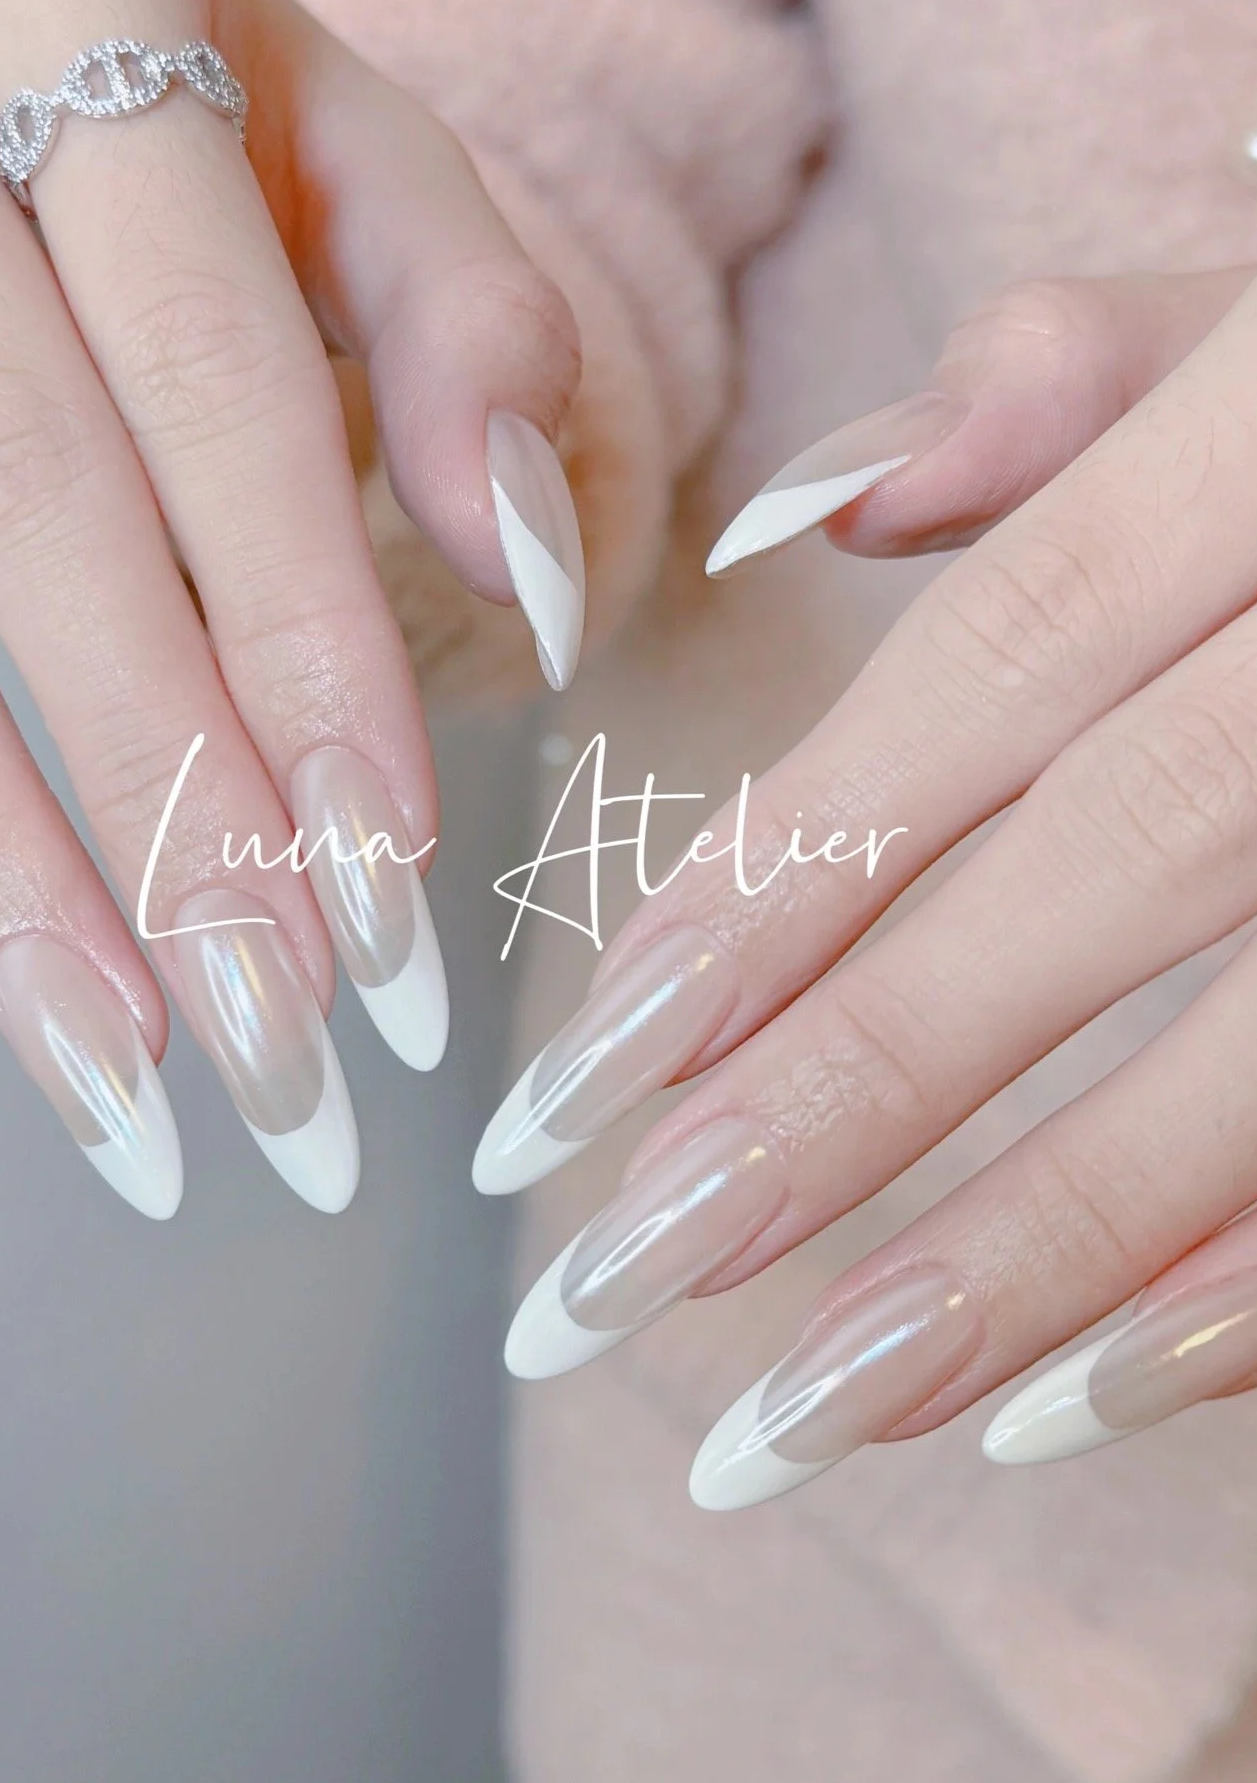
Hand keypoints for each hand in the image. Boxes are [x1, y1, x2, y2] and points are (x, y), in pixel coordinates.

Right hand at [0, 0, 584, 1216]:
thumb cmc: (114, 2)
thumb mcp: (312, 92)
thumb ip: (449, 295)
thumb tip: (527, 568)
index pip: (207, 364)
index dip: (297, 631)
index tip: (383, 870)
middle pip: (17, 491)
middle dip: (157, 795)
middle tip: (280, 1039)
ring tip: (118, 1059)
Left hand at [480, 266, 1256, 1502]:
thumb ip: (1062, 379)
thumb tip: (810, 511)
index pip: (990, 667)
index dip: (787, 867)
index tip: (591, 1062)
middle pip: (1104, 863)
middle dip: (854, 1082)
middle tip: (627, 1266)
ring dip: (1031, 1248)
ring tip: (808, 1403)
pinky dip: (1248, 1284)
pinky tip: (1075, 1401)